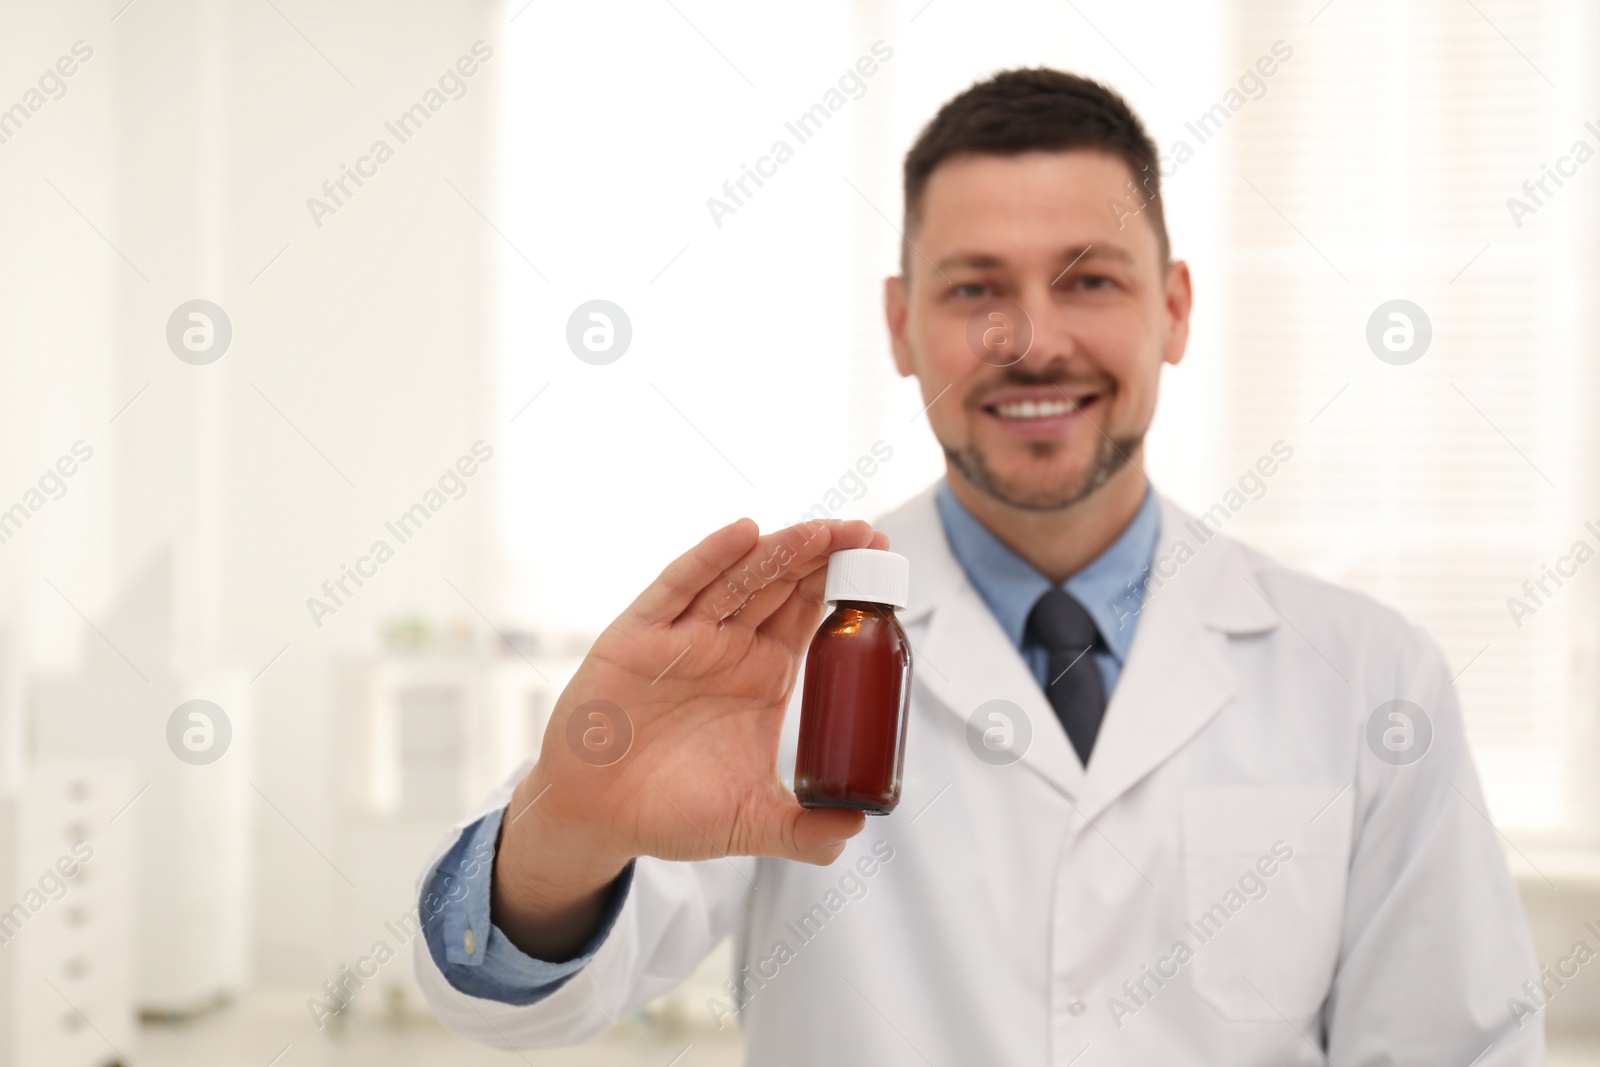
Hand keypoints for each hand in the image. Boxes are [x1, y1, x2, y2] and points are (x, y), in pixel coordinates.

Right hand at [492, 516, 888, 958]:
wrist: (598, 820)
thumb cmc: (670, 812)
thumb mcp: (751, 823)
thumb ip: (804, 832)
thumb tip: (856, 830)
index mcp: (762, 676)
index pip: (808, 615)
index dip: (842, 585)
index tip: (881, 561)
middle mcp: (728, 647)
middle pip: (782, 585)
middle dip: (823, 556)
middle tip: (865, 534)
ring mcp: (685, 636)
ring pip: (739, 578)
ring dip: (779, 551)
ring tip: (822, 531)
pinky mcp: (640, 636)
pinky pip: (678, 588)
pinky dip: (710, 558)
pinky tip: (742, 534)